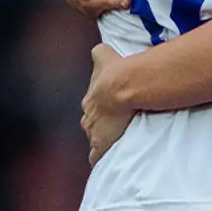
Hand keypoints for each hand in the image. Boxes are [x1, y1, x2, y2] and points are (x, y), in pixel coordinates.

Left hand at [81, 44, 133, 164]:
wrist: (123, 87)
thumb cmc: (116, 72)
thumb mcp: (104, 55)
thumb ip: (99, 53)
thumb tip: (98, 49)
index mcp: (90, 100)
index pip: (92, 107)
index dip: (101, 109)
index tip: (110, 110)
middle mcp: (88, 117)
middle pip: (91, 125)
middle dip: (100, 126)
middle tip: (114, 127)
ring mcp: (93, 133)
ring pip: (94, 140)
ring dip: (102, 141)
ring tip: (114, 143)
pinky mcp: (101, 145)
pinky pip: (96, 156)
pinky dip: (100, 158)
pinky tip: (105, 161)